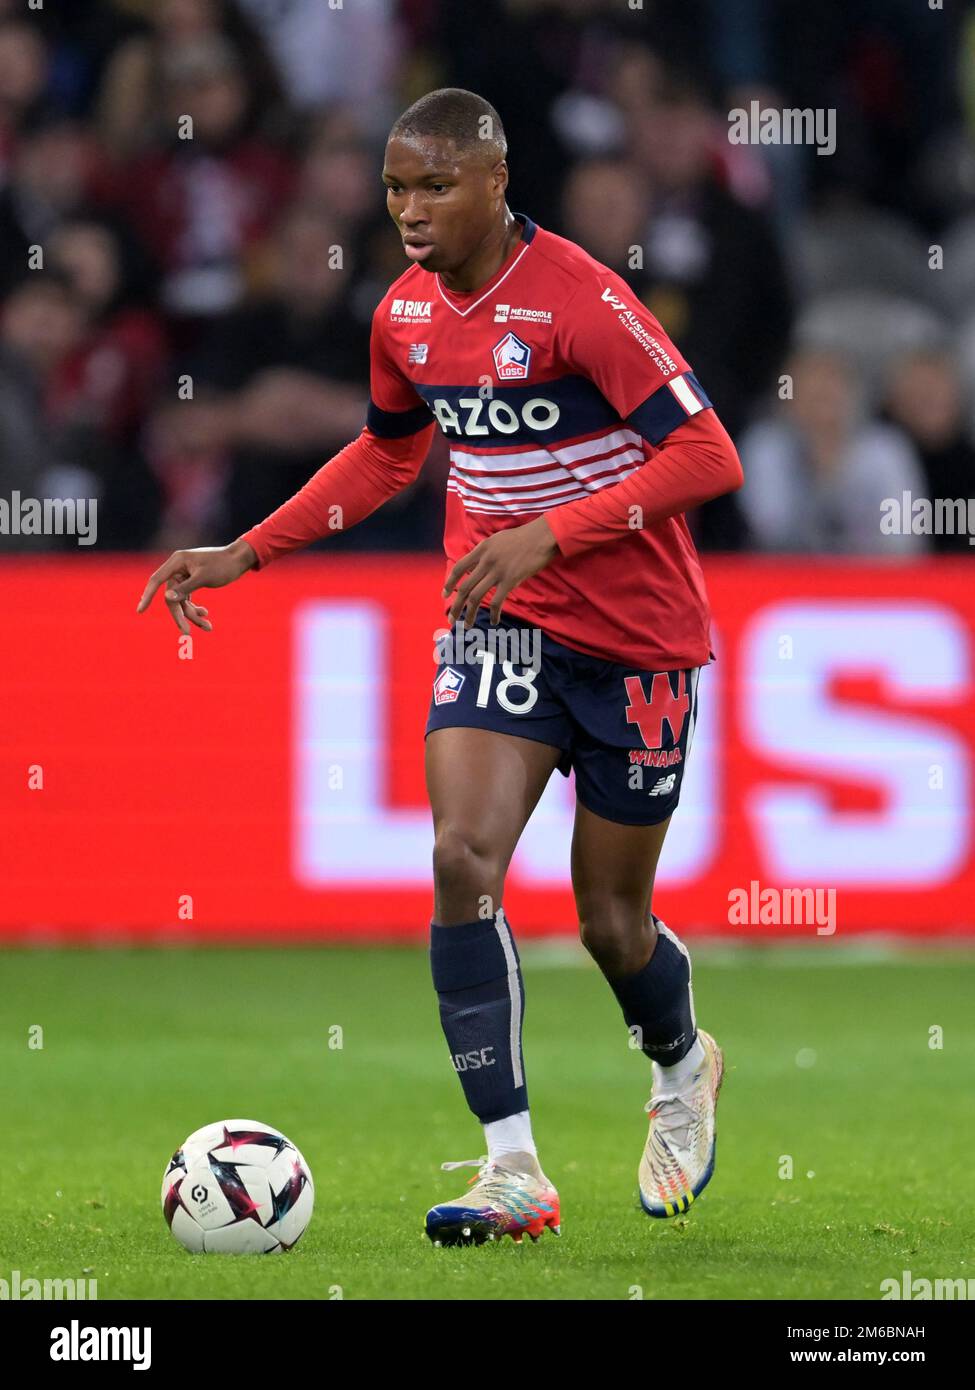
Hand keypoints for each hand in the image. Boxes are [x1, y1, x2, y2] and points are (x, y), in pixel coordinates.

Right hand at [136, 539, 256, 634]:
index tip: (140, 610)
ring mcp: (184, 576)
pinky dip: (196, 609)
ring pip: (182, 601)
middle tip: (187, 633)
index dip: (147, 595)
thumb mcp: (204, 578)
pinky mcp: (192, 582)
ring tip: (208, 627)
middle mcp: (178, 568)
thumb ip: (185, 588)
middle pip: (172, 597)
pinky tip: (205, 615)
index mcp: (177, 562)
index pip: (157, 580)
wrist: (239, 560)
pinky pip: (189, 599)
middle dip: (181, 615)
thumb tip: (167, 598)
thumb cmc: (223, 565)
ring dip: (193, 615)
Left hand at [442, 516, 559, 626]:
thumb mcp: (497, 540)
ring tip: (468, 625)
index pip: (459, 568)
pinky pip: (496, 601)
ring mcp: (497, 571)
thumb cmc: (523, 538)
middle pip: (464, 587)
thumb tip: (475, 567)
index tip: (444, 594)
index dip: (449, 583)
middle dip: (456, 606)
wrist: (542, 537)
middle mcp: (486, 561)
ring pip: (476, 597)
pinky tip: (494, 621)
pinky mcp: (510, 580)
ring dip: (470, 614)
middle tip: (452, 618)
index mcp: (481, 549)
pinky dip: (493, 613)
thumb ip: (485, 553)